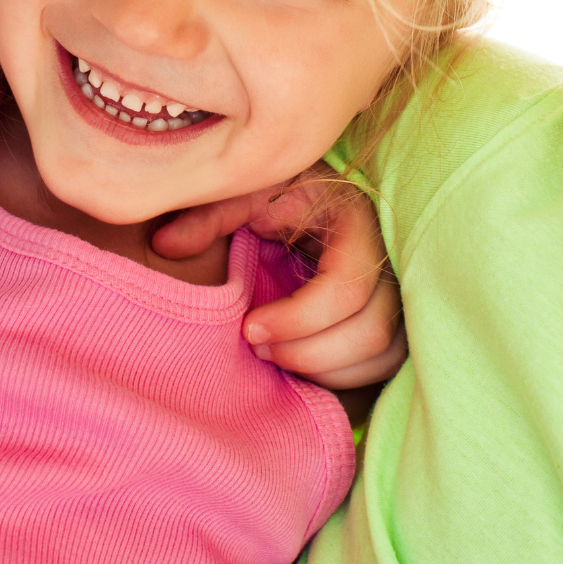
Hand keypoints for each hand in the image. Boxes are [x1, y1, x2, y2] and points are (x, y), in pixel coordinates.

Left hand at [153, 165, 405, 389]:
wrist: (310, 193)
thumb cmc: (278, 190)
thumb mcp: (244, 191)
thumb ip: (208, 215)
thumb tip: (166, 245)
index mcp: (356, 222)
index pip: (346, 288)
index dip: (299, 320)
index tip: (249, 327)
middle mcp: (388, 259)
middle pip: (371, 330)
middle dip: (309, 352)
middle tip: (257, 346)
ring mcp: (396, 289)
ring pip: (380, 352)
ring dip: (324, 368)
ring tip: (274, 355)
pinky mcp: (390, 313)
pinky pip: (382, 362)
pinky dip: (340, 373)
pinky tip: (298, 360)